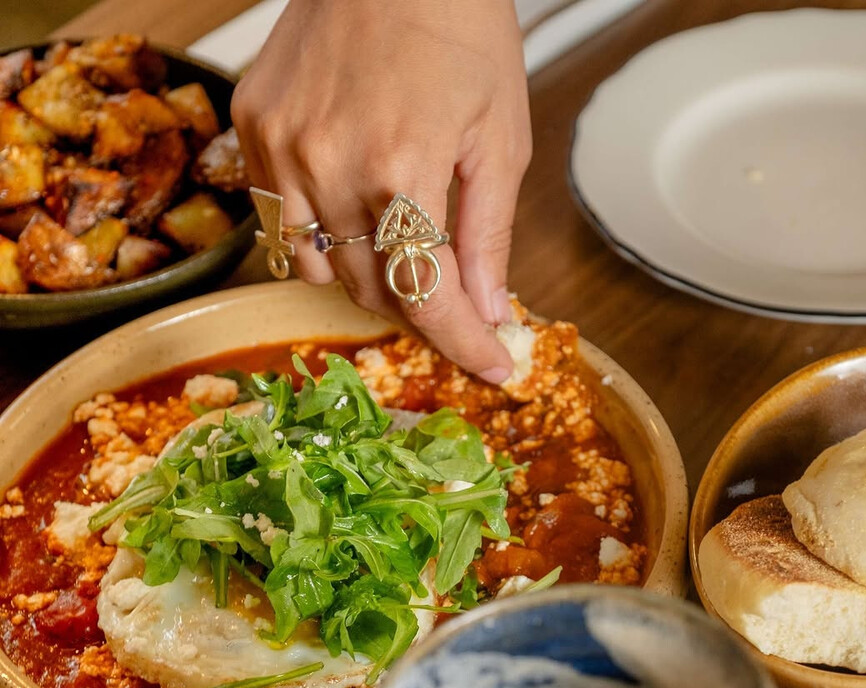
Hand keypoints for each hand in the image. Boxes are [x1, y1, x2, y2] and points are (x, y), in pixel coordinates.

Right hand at [231, 0, 530, 382]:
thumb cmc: (459, 27)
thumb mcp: (499, 137)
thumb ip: (489, 236)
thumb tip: (489, 310)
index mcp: (403, 167)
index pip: (428, 296)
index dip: (463, 344)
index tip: (491, 366)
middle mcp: (331, 166)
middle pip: (375, 292)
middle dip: (422, 308)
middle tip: (452, 300)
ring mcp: (283, 149)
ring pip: (322, 271)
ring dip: (369, 279)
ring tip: (400, 249)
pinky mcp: (256, 129)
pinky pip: (280, 223)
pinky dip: (319, 237)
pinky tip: (350, 211)